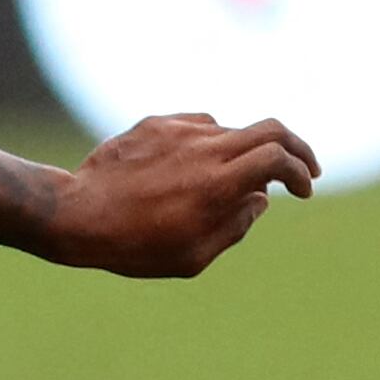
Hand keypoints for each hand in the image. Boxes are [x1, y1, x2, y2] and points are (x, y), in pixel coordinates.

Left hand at [41, 114, 317, 278]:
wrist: (75, 215)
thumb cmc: (133, 246)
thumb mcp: (192, 256)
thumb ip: (236, 226)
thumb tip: (261, 199)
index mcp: (217, 184)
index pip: (278, 157)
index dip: (300, 170)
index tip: (303, 189)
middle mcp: (204, 148)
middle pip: (270, 128)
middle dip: (296, 147)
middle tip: (302, 168)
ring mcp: (179, 131)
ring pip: (231, 130)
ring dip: (242, 153)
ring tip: (223, 185)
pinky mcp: (156, 123)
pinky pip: (196, 127)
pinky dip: (208, 144)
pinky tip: (190, 169)